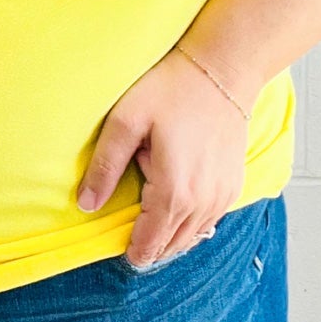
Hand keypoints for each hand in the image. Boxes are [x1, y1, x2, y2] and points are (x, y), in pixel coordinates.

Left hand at [77, 47, 252, 266]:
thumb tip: (86, 205)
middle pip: (170, 247)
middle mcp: (203, 204)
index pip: (148, 245)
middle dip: (148, 242)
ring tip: (150, 209)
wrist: (222, 71)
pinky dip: (189, 223)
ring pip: (190, 238)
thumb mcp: (125, 122)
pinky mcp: (233, 187)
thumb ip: (104, 167)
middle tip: (129, 221)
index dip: (129, 250)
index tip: (115, 244)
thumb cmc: (172, 90)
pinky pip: (208, 222)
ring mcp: (222, 197)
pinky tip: (175, 205)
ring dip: (168, 233)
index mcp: (173, 193)